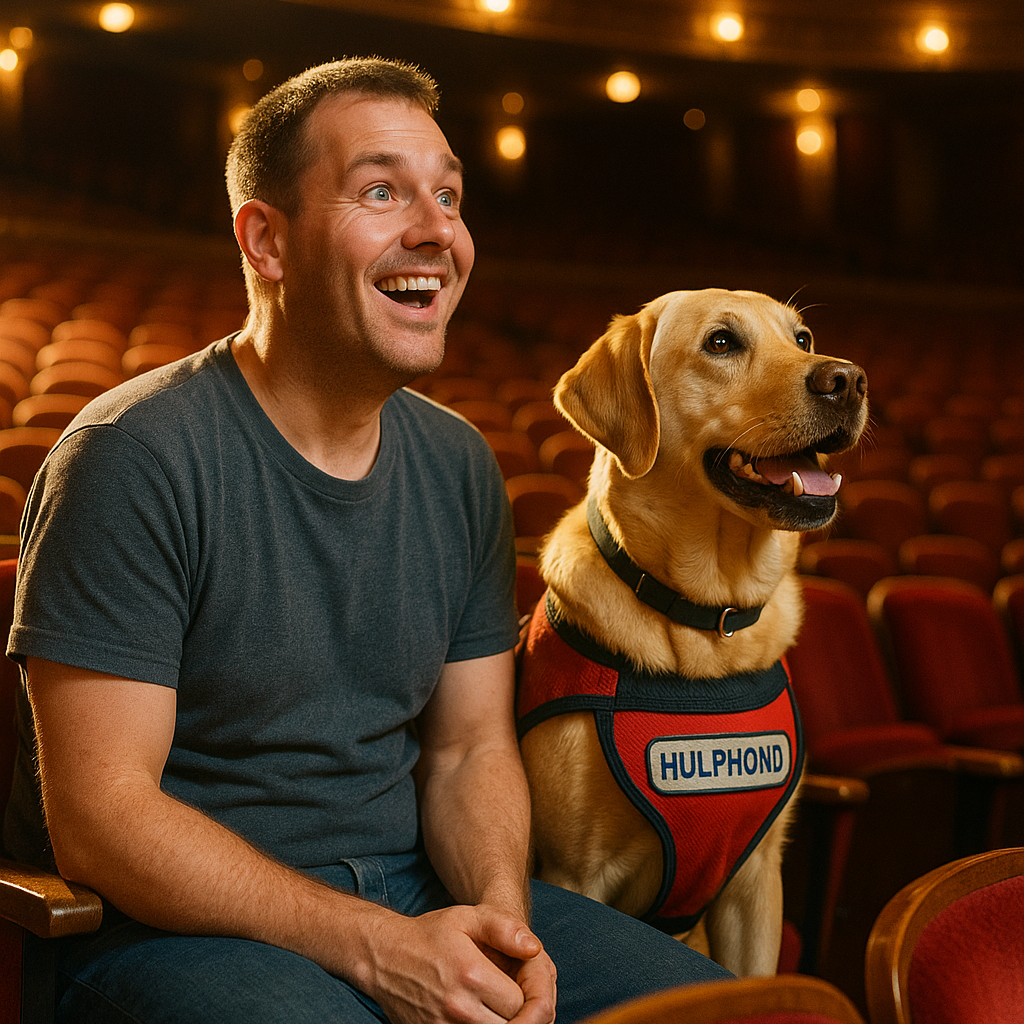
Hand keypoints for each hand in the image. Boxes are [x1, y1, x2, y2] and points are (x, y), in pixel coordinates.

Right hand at [360, 903, 555, 1023]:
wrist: (385, 956)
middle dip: (523, 1015)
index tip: (523, 983)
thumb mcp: (467, 917)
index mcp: (471, 974)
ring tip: (503, 1008)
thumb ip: (504, 928)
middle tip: (519, 1000)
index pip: (522, 1003)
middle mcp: (458, 1007)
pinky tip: (484, 1016)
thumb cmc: (430, 935)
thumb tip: (534, 948)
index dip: (530, 994)